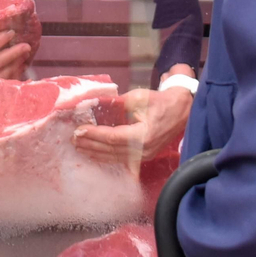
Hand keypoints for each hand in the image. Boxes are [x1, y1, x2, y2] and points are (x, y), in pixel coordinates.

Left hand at [73, 66, 195, 165]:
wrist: (181, 110)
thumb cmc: (160, 101)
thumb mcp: (137, 98)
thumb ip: (115, 104)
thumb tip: (93, 106)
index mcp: (144, 135)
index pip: (113, 138)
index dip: (94, 135)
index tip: (79, 130)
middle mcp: (144, 150)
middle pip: (111, 151)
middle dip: (90, 145)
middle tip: (73, 139)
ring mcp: (145, 156)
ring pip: (115, 157)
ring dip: (95, 152)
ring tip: (79, 146)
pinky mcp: (144, 156)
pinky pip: (121, 158)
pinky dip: (105, 155)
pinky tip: (94, 153)